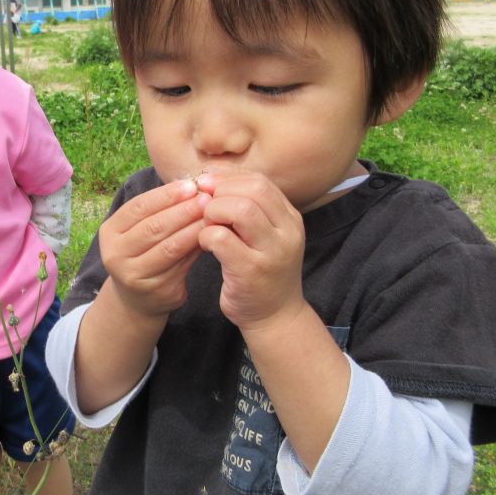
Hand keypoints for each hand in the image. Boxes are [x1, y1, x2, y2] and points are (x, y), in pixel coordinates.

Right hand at [98, 179, 208, 317]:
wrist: (137, 298)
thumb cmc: (142, 253)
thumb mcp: (139, 231)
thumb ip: (160, 211)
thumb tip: (194, 187)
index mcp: (109, 232)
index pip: (138, 207)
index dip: (166, 195)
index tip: (191, 185)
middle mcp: (116, 255)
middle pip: (153, 227)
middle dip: (183, 210)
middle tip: (206, 198)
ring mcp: (134, 275)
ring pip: (169, 247)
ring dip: (193, 228)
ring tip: (212, 215)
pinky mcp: (156, 290)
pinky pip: (181, 264)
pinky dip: (197, 248)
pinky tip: (211, 237)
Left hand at [196, 172, 307, 330]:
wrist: (274, 316)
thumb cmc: (260, 270)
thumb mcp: (263, 235)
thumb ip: (246, 207)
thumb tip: (209, 178)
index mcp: (290, 218)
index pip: (260, 181)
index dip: (229, 179)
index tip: (208, 187)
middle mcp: (287, 232)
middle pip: (253, 189)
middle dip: (221, 192)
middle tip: (205, 208)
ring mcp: (272, 252)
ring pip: (240, 209)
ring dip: (214, 212)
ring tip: (207, 225)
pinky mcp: (252, 271)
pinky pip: (221, 238)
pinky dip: (206, 236)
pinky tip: (205, 245)